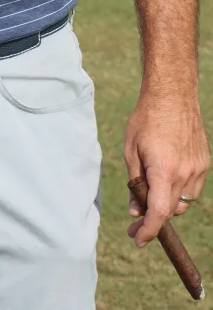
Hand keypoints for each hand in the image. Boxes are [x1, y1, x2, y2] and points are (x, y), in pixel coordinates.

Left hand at [125, 89, 209, 244]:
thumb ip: (135, 184)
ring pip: (183, 200)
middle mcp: (185, 173)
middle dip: (154, 219)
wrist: (173, 97)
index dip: (150, 230)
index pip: (160, 211)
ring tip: (149, 190)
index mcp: (164, 170)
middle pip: (171, 209)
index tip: (139, 239)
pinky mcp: (205, 163)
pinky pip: (192, 187)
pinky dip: (178, 189)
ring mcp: (198, 168)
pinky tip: (165, 176)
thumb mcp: (131, 151)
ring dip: (167, 202)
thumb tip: (136, 211)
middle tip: (135, 223)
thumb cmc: (145, 120)